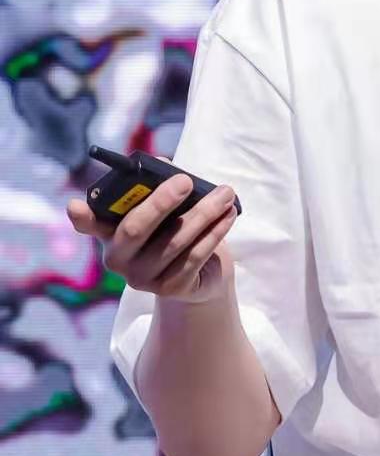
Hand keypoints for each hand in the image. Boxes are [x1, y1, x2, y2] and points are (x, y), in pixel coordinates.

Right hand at [65, 154, 237, 305]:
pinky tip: (229, 215)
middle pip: (135, 228)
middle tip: (186, 180)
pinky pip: (196, 255)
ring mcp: (143, 278)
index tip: (75, 204)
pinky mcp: (171, 289)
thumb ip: (160, 186)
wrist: (200, 275)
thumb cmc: (176, 230)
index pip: (89, 224)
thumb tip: (167, 165)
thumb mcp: (166, 208)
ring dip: (204, 213)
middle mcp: (118, 259)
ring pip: (175, 240)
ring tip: (225, 194)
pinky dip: (215, 231)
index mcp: (109, 233)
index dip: (81, 216)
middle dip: (161, 202)